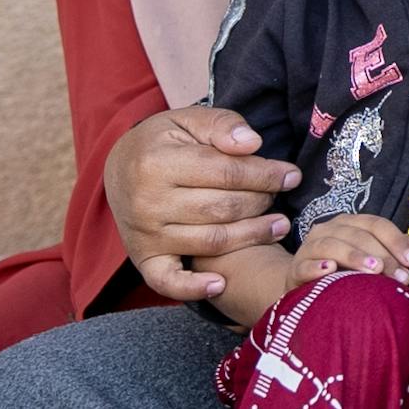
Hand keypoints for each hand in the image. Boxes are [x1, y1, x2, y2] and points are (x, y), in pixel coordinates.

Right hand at [106, 106, 299, 300]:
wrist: (118, 168)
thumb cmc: (163, 142)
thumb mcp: (188, 120)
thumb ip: (222, 125)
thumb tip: (252, 144)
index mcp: (158, 163)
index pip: (226, 173)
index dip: (265, 174)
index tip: (291, 175)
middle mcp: (148, 202)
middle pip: (223, 208)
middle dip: (261, 201)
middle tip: (277, 196)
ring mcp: (145, 234)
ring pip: (212, 241)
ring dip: (251, 236)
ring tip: (278, 226)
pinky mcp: (144, 258)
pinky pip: (168, 282)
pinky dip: (194, 288)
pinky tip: (221, 283)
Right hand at [290, 214, 408, 283]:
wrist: (303, 285)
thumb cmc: (343, 272)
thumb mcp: (369, 259)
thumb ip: (393, 253)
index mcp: (350, 224)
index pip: (376, 225)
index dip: (397, 240)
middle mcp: (329, 230)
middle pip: (358, 236)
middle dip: (383, 255)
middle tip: (400, 276)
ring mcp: (310, 248)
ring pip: (332, 245)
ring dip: (354, 256)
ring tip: (373, 269)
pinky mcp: (295, 269)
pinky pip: (304, 265)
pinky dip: (316, 267)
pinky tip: (329, 270)